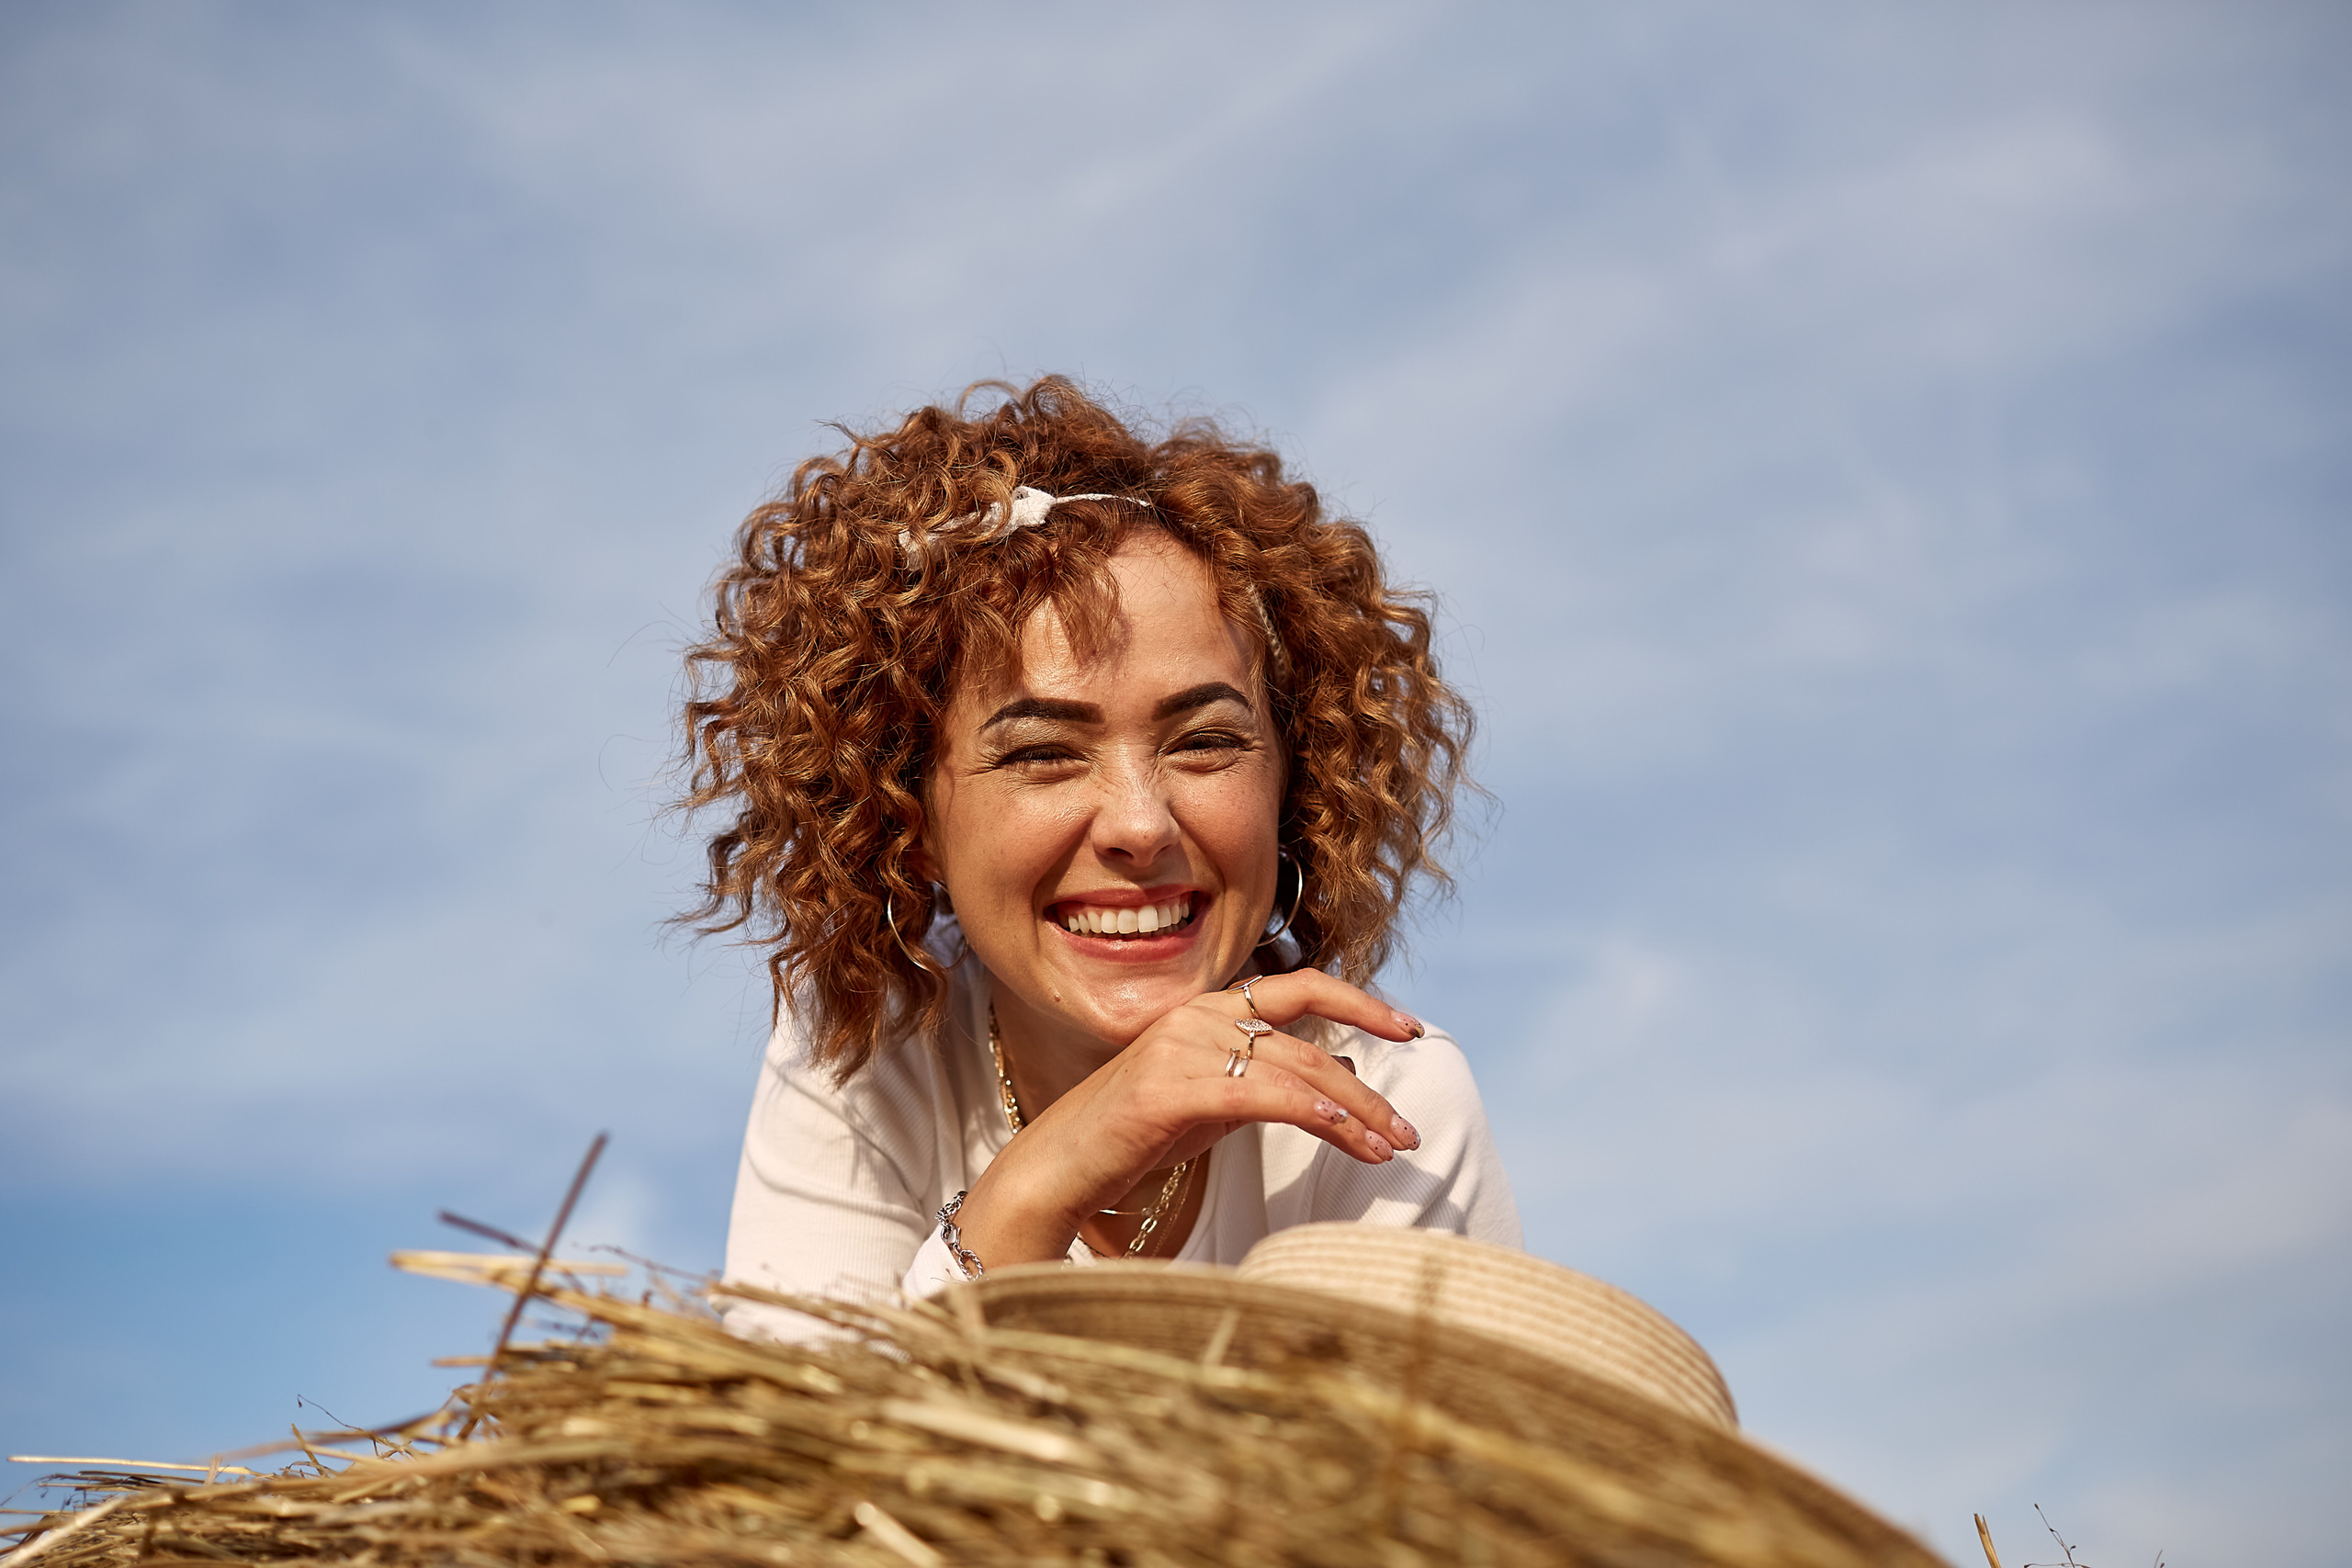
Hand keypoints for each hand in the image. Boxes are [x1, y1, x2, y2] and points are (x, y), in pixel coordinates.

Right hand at [952, 969, 1426, 1268]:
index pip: (1299, 987)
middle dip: (1368, 1090)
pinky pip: (1258, 1093)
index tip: (1409, 1029)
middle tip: (1409, 1132)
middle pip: (1309, 1041)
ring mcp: (1180, 1047)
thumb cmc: (1134, 1137)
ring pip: (1294, 1068)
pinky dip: (1309, 1111)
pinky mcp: (1168, 1088)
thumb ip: (1270, 1079)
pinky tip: (1343, 1134)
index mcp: (1209, 1009)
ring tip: (1391, 1149)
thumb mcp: (1215, 1102)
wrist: (1058, 1167)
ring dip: (1353, 1112)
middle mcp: (1197, 1015)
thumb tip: (1344, 1071)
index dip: (1360, 1001)